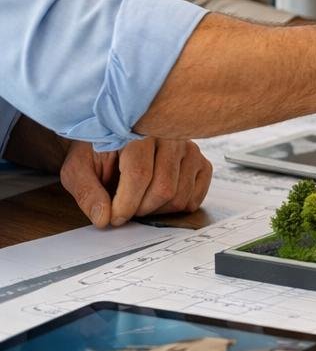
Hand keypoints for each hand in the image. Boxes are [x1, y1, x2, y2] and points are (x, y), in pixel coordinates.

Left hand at [59, 138, 213, 227]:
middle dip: (140, 210)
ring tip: (140, 201)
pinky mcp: (201, 162)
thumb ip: (87, 193)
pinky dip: (177, 207)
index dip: (126, 204)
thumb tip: (104, 218)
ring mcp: (190, 149)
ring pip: (180, 196)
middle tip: (125, 210)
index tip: (113, 218)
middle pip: (164, 189)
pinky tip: (159, 199)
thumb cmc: (98, 150)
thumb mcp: (79, 168)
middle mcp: (170, 137)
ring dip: (157, 210)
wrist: (117, 134)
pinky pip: (196, 196)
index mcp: (138, 132)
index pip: (140, 174)